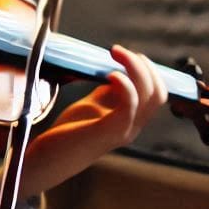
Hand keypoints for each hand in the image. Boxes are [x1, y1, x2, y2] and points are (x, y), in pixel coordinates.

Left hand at [19, 44, 166, 198]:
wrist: (50, 158)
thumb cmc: (69, 131)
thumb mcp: (93, 105)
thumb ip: (109, 92)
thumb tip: (119, 71)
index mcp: (132, 120)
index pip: (157, 93)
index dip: (148, 70)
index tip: (127, 54)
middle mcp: (134, 127)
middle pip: (158, 93)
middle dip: (144, 65)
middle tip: (118, 51)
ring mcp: (124, 131)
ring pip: (149, 96)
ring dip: (135, 68)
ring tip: (115, 53)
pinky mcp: (108, 131)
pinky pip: (129, 106)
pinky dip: (125, 85)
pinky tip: (111, 74)